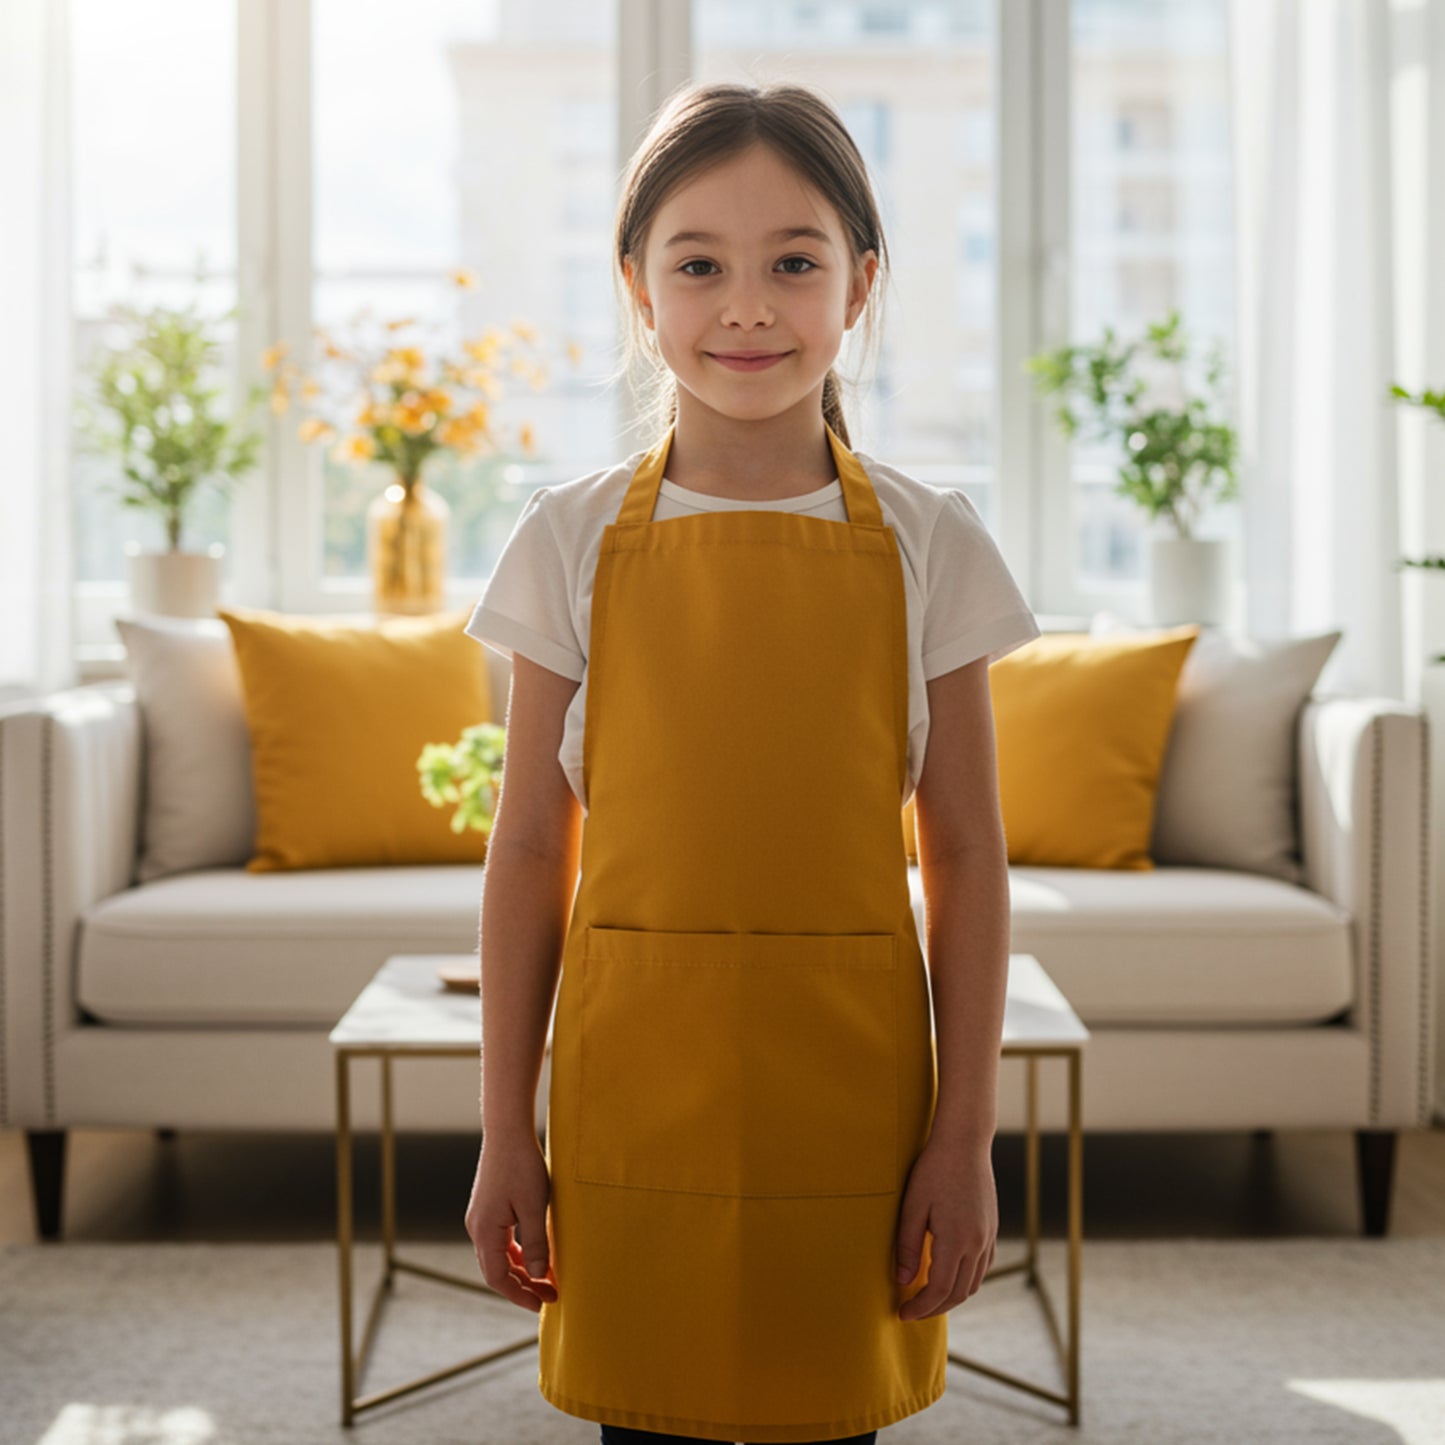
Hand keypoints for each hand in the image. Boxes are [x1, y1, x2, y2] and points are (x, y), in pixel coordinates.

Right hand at [464, 1128, 557, 1312]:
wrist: (507, 1130)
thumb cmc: (522, 1165)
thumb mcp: (535, 1206)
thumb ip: (537, 1243)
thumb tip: (540, 1275)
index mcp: (485, 1231)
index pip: (497, 1278)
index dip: (519, 1295)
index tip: (542, 1304)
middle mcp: (477, 1227)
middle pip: (496, 1270)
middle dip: (523, 1285)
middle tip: (550, 1294)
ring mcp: (480, 1217)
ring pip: (498, 1256)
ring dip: (521, 1270)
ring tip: (547, 1277)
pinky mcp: (488, 1207)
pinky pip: (500, 1241)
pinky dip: (517, 1253)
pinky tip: (536, 1253)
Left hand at [894, 1134, 997, 1320]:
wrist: (964, 1142)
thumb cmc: (933, 1170)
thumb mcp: (912, 1206)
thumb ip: (907, 1246)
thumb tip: (902, 1281)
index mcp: (956, 1240)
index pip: (939, 1290)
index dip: (920, 1307)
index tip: (902, 1313)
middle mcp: (977, 1243)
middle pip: (958, 1293)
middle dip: (934, 1308)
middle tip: (911, 1312)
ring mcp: (988, 1237)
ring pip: (973, 1283)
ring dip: (951, 1297)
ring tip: (928, 1297)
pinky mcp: (992, 1229)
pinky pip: (983, 1267)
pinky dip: (966, 1280)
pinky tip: (950, 1276)